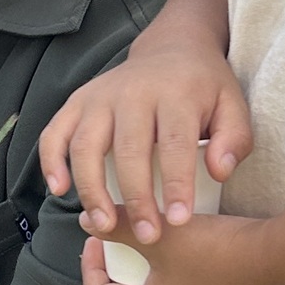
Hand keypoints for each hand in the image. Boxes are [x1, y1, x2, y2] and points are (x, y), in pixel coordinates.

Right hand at [40, 0, 251, 246]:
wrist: (172, 47)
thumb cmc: (204, 88)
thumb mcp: (232, 106)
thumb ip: (234, 139)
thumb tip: (218, 172)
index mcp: (175, 94)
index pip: (174, 143)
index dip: (175, 184)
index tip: (178, 221)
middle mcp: (132, 92)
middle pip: (128, 149)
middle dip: (136, 197)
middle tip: (148, 236)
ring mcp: (99, 96)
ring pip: (86, 145)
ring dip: (91, 189)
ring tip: (103, 226)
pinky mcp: (77, 101)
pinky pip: (55, 132)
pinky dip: (51, 161)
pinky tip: (59, 190)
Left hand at [80, 213, 275, 284]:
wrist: (280, 261)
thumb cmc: (216, 251)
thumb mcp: (161, 234)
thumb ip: (119, 226)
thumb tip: (86, 222)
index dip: (89, 266)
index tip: (96, 236)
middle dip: (118, 265)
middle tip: (120, 234)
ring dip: (146, 268)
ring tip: (148, 235)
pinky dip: (171, 272)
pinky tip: (182, 245)